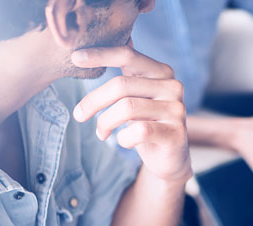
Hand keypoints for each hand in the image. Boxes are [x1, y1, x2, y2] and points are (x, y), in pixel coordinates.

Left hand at [71, 45, 190, 183]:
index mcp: (162, 72)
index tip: (74, 58)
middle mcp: (173, 87)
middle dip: (93, 101)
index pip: (128, 55)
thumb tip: (114, 41)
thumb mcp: (138, 95)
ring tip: (101, 132)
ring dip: (105, 122)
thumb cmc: (148, 123)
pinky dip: (123, 139)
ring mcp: (177, 110)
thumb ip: (130, 72)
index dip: (100, 54)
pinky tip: (123, 142)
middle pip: (122, 85)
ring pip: (127, 108)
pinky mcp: (176, 134)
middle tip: (78, 115)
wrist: (170, 158)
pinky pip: (139, 131)